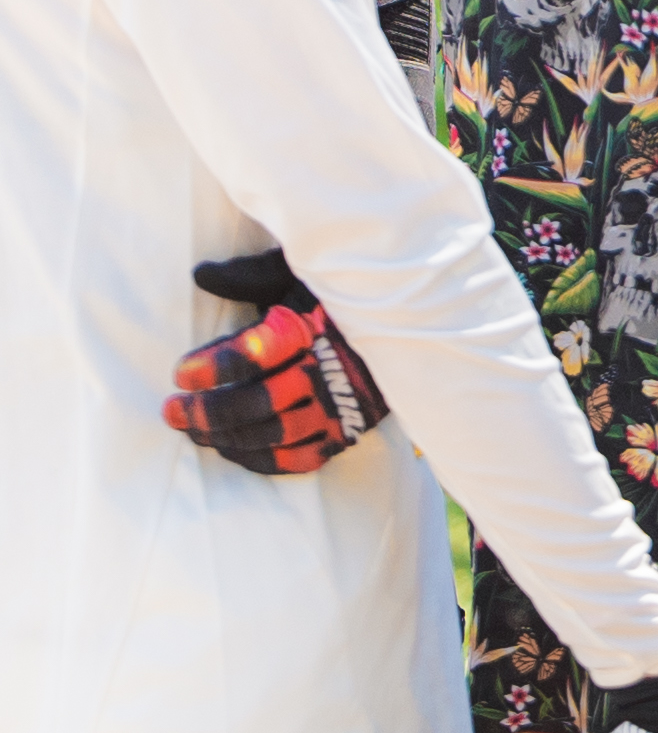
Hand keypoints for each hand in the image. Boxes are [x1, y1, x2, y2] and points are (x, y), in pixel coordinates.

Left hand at [165, 252, 390, 477]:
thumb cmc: (344, 293)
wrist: (410, 324)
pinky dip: (264, 460)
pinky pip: (303, 458)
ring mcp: (341, 406)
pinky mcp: (350, 430)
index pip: (258, 352)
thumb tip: (201, 276)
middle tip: (172, 411)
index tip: (180, 373)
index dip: (216, 367)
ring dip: (228, 438)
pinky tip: (233, 450)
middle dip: (209, 411)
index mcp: (314, 327)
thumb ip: (252, 275)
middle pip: (260, 401)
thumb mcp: (301, 271)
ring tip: (193, 431)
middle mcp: (329, 370)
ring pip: (277, 433)